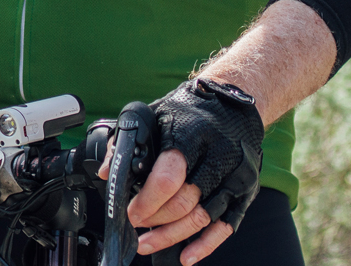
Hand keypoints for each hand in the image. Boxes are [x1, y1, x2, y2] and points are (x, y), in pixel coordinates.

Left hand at [129, 79, 264, 263]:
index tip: (131, 212)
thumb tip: (105, 172)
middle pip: (185, 202)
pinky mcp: (245, 190)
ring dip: (173, 236)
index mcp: (191, 134)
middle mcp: (217, 156)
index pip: (169, 177)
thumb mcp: (156, 114)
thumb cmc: (192, 109)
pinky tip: (186, 255)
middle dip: (156, 220)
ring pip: (202, 218)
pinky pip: (225, 226)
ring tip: (149, 243)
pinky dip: (205, 245)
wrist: (235, 100)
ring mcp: (235, 175)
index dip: (148, 201)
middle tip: (136, 226)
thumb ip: (128, 142)